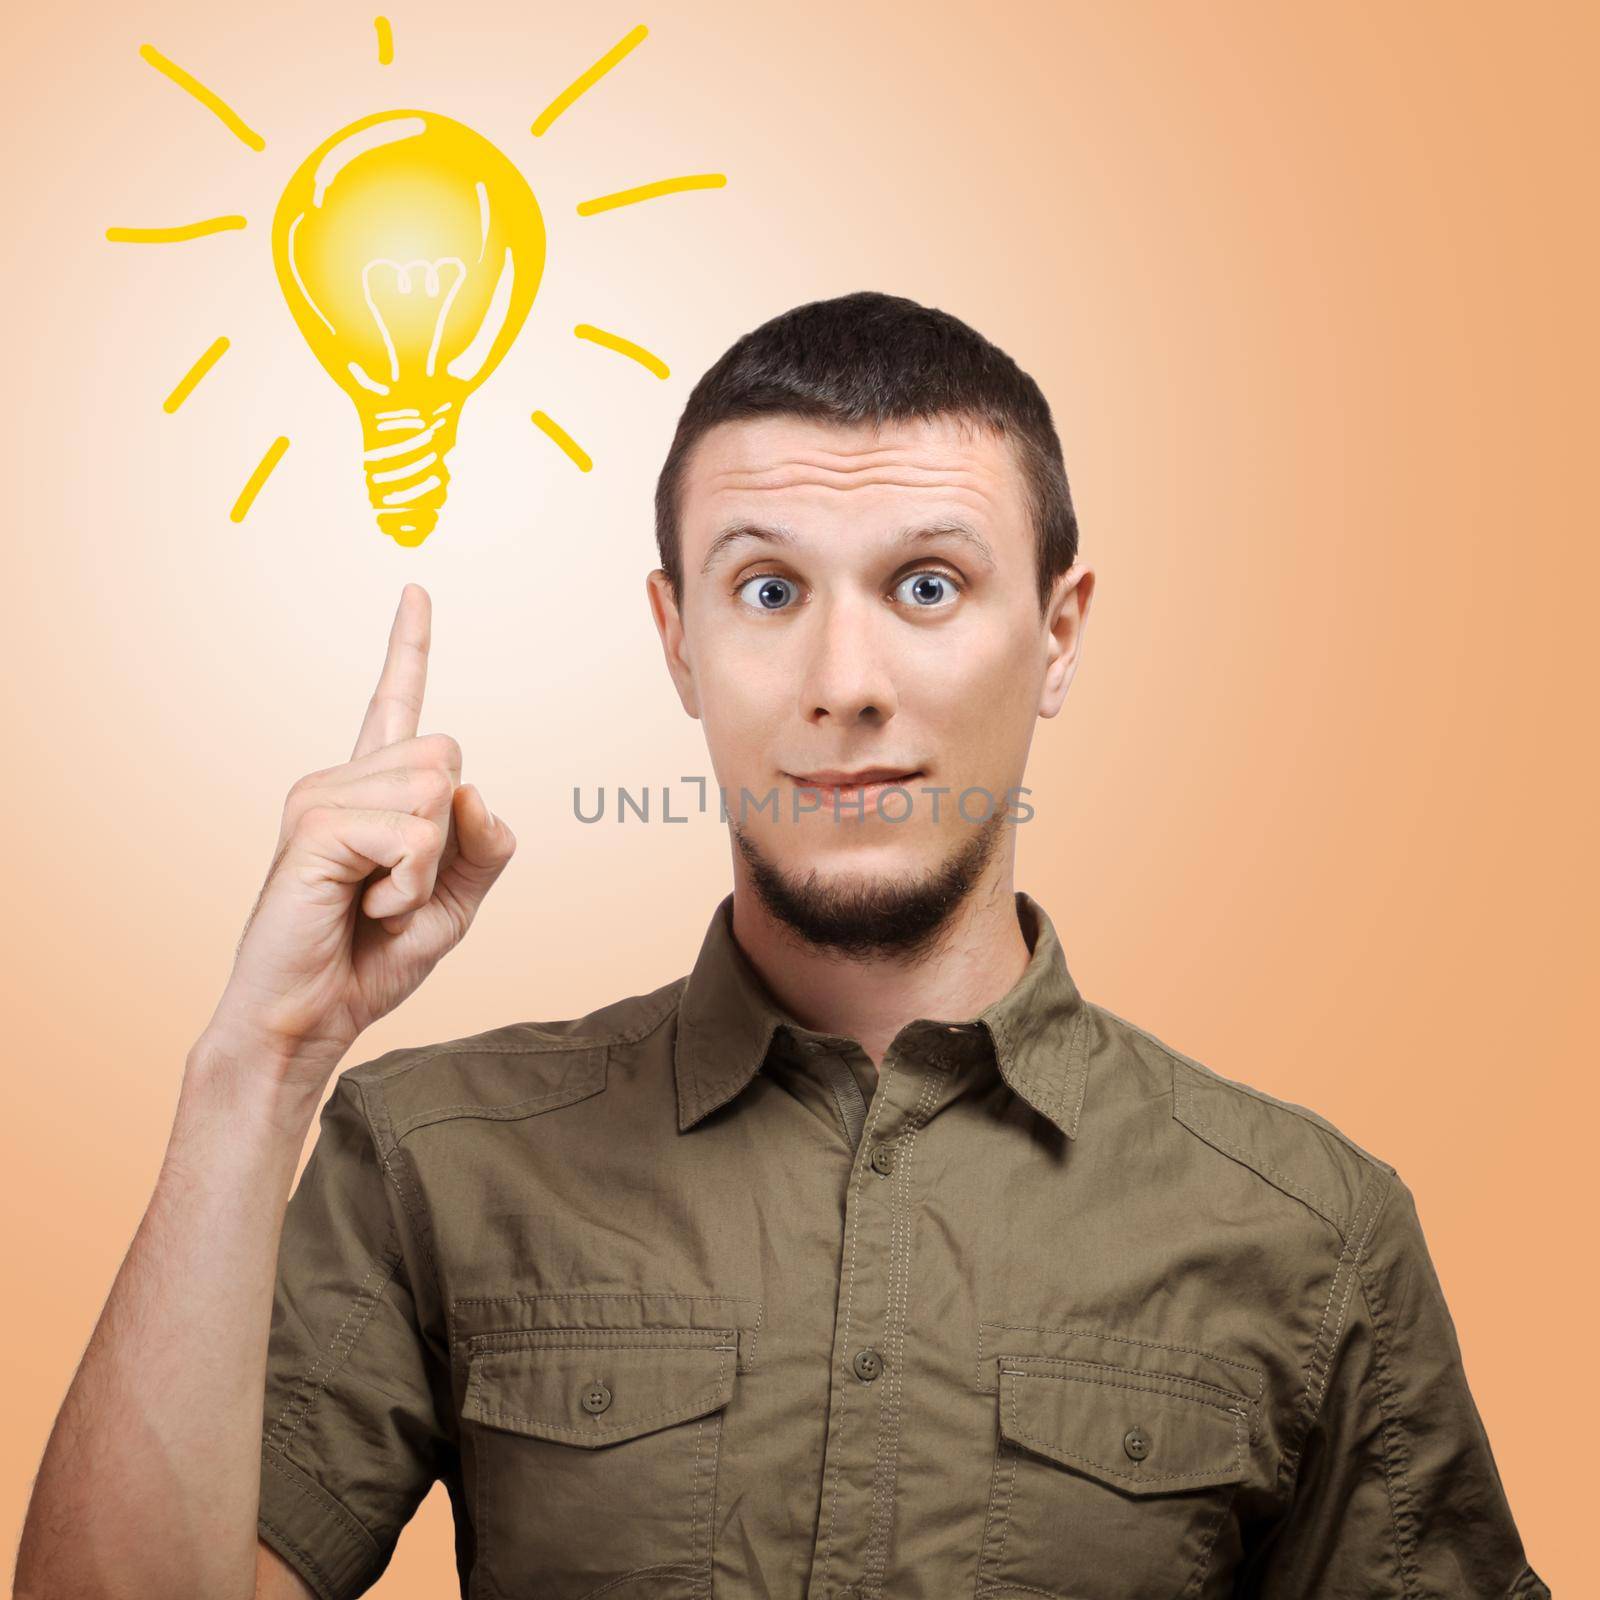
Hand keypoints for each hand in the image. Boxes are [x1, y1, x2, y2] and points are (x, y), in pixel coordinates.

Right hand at [200, 583, 515, 1080]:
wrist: (310, 1017)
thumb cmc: (372, 958)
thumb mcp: (453, 902)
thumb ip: (483, 846)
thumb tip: (475, 787)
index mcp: (373, 792)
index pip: (395, 703)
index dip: (409, 647)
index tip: (417, 590)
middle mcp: (341, 779)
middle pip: (450, 758)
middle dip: (449, 838)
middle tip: (398, 889)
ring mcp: (321, 796)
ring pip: (437, 794)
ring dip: (428, 869)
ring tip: (376, 901)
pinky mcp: (314, 826)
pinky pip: (413, 835)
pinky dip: (409, 885)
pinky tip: (366, 907)